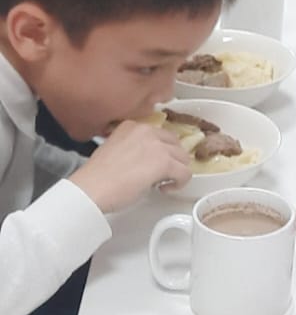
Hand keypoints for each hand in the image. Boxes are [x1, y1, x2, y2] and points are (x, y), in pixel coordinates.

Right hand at [69, 120, 191, 213]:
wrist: (91, 188)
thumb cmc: (96, 177)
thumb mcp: (114, 149)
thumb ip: (133, 147)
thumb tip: (146, 161)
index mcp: (132, 126)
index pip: (159, 134)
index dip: (159, 151)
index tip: (152, 163)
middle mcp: (147, 131)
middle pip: (174, 143)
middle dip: (171, 159)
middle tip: (160, 174)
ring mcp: (157, 145)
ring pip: (182, 157)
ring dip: (175, 170)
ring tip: (161, 182)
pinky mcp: (165, 162)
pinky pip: (185, 173)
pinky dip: (179, 183)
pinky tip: (164, 188)